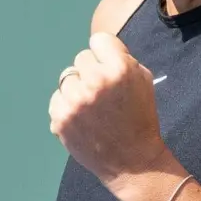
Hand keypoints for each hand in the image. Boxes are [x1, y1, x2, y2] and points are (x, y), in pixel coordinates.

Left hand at [49, 33, 169, 183]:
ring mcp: (74, 101)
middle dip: (92, 72)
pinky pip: (57, 98)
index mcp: (119, 69)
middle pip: (81, 58)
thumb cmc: (140, 117)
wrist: (131, 160)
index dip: (106, 55)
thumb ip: (121, 58)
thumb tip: (98, 49)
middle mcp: (95, 81)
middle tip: (103, 94)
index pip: (98, 40)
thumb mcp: (143, 80)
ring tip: (92, 108)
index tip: (110, 69)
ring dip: (77, 88)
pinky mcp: (60, 118)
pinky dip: (66, 106)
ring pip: (67, 78)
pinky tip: (82, 119)